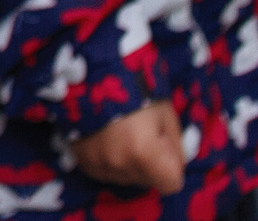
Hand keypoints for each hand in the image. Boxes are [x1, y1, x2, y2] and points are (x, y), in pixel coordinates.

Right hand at [70, 99, 185, 193]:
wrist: (90, 74)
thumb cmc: (135, 90)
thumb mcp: (166, 114)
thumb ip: (176, 146)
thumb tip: (175, 165)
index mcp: (144, 152)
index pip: (171, 184)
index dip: (172, 167)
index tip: (163, 147)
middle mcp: (120, 164)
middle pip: (147, 181)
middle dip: (150, 165)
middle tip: (141, 136)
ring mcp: (97, 164)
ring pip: (126, 178)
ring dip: (128, 165)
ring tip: (120, 136)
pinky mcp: (81, 160)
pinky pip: (105, 173)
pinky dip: (109, 162)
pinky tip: (106, 141)